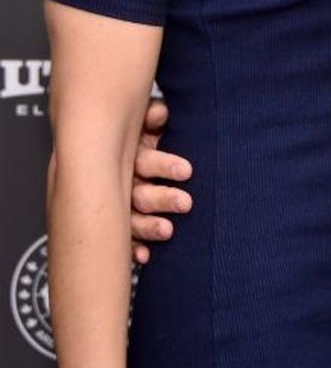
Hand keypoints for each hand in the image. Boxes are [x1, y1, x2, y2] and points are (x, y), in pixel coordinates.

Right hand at [130, 99, 193, 264]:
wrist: (106, 151)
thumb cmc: (141, 135)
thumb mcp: (146, 123)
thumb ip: (153, 117)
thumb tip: (160, 111)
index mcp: (130, 155)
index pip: (145, 161)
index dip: (164, 165)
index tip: (187, 171)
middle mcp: (120, 181)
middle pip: (138, 192)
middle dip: (162, 199)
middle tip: (186, 203)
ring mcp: (117, 205)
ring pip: (130, 218)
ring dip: (148, 226)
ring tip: (168, 231)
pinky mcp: (118, 226)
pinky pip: (124, 240)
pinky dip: (133, 249)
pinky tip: (145, 256)